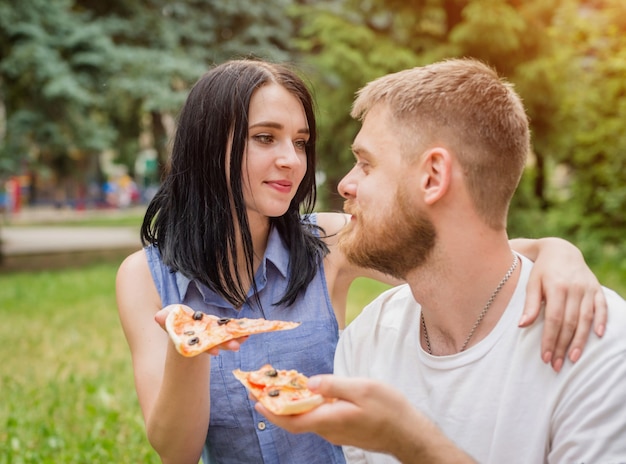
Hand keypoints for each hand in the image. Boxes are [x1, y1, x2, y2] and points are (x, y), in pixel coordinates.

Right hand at [154, 306, 248, 355]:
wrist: (182, 322)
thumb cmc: (174, 319)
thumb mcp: (168, 318)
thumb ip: (165, 318)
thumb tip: (158, 316)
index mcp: (191, 336)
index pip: (200, 343)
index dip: (208, 348)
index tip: (216, 353)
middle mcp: (203, 337)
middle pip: (214, 342)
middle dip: (225, 344)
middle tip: (236, 347)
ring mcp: (211, 333)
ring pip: (224, 336)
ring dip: (235, 337)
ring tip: (246, 337)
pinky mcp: (218, 327)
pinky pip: (229, 328)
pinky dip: (238, 330)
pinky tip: (248, 331)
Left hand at [255, 375, 473, 462]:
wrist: (408, 434)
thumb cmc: (389, 410)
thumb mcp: (363, 388)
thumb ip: (333, 385)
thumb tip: (309, 382)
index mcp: (330, 419)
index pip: (292, 420)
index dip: (272, 412)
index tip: (255, 400)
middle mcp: (328, 430)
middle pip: (295, 421)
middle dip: (275, 406)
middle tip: (260, 390)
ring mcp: (335, 432)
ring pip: (306, 419)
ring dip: (291, 406)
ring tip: (280, 387)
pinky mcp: (342, 430)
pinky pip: (318, 419)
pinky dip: (307, 407)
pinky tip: (308, 394)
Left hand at [518, 238, 607, 371]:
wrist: (561, 250)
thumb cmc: (542, 270)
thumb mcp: (532, 283)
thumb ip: (530, 304)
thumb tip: (522, 325)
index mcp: (556, 287)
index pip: (554, 320)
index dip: (550, 339)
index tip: (545, 357)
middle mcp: (574, 289)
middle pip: (570, 323)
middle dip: (563, 346)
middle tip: (556, 365)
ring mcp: (588, 289)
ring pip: (586, 319)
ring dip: (580, 341)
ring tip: (573, 359)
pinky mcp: (597, 289)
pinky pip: (602, 307)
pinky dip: (601, 321)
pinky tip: (597, 337)